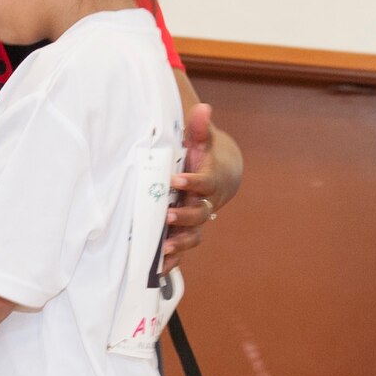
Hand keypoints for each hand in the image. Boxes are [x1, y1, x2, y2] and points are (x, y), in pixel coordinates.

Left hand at [165, 101, 219, 267]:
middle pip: (199, 214)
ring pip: (192, 236)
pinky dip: (172, 261)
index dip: (192, 182)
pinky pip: (181, 250)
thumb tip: (203, 107)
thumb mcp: (202, 142)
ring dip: (179, 243)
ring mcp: (195, 221)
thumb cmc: (203, 158)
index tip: (176, 179)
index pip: (204, 183)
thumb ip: (200, 129)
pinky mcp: (185, 233)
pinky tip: (158, 268)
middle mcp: (204, 204)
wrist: (218, 176)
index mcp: (208, 182)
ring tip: (164, 247)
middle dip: (184, 216)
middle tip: (167, 216)